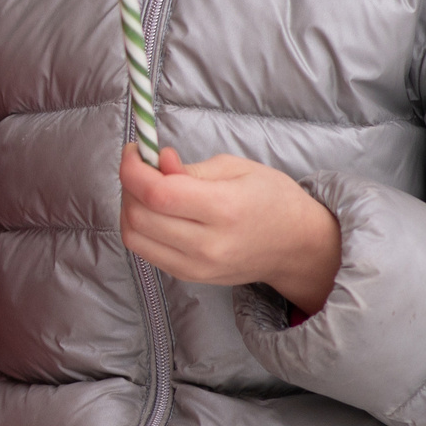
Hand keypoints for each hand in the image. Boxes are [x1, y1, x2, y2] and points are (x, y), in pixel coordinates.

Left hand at [118, 146, 341, 312]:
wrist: (297, 246)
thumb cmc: (272, 199)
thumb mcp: (237, 168)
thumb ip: (190, 168)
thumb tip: (156, 161)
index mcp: (224, 209)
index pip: (157, 193)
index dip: (133, 169)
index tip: (133, 149)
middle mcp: (208, 244)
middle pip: (139, 215)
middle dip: (129, 184)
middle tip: (141, 166)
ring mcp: (197, 266)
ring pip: (135, 237)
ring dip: (129, 207)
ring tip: (147, 189)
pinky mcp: (189, 276)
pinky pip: (145, 251)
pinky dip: (140, 227)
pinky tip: (155, 212)